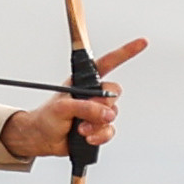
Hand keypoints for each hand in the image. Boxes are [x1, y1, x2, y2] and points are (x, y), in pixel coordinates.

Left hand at [0, 36, 146, 160]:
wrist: (42, 139)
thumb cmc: (46, 118)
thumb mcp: (62, 108)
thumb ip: (85, 107)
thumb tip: (105, 113)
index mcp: (84, 81)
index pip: (108, 63)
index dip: (125, 52)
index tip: (141, 43)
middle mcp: (93, 95)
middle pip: (114, 93)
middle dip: (103, 105)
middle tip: (88, 113)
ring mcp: (96, 112)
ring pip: (112, 115)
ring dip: (97, 124)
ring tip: (81, 128)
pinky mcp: (98, 127)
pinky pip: (109, 130)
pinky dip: (100, 135)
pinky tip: (88, 137)